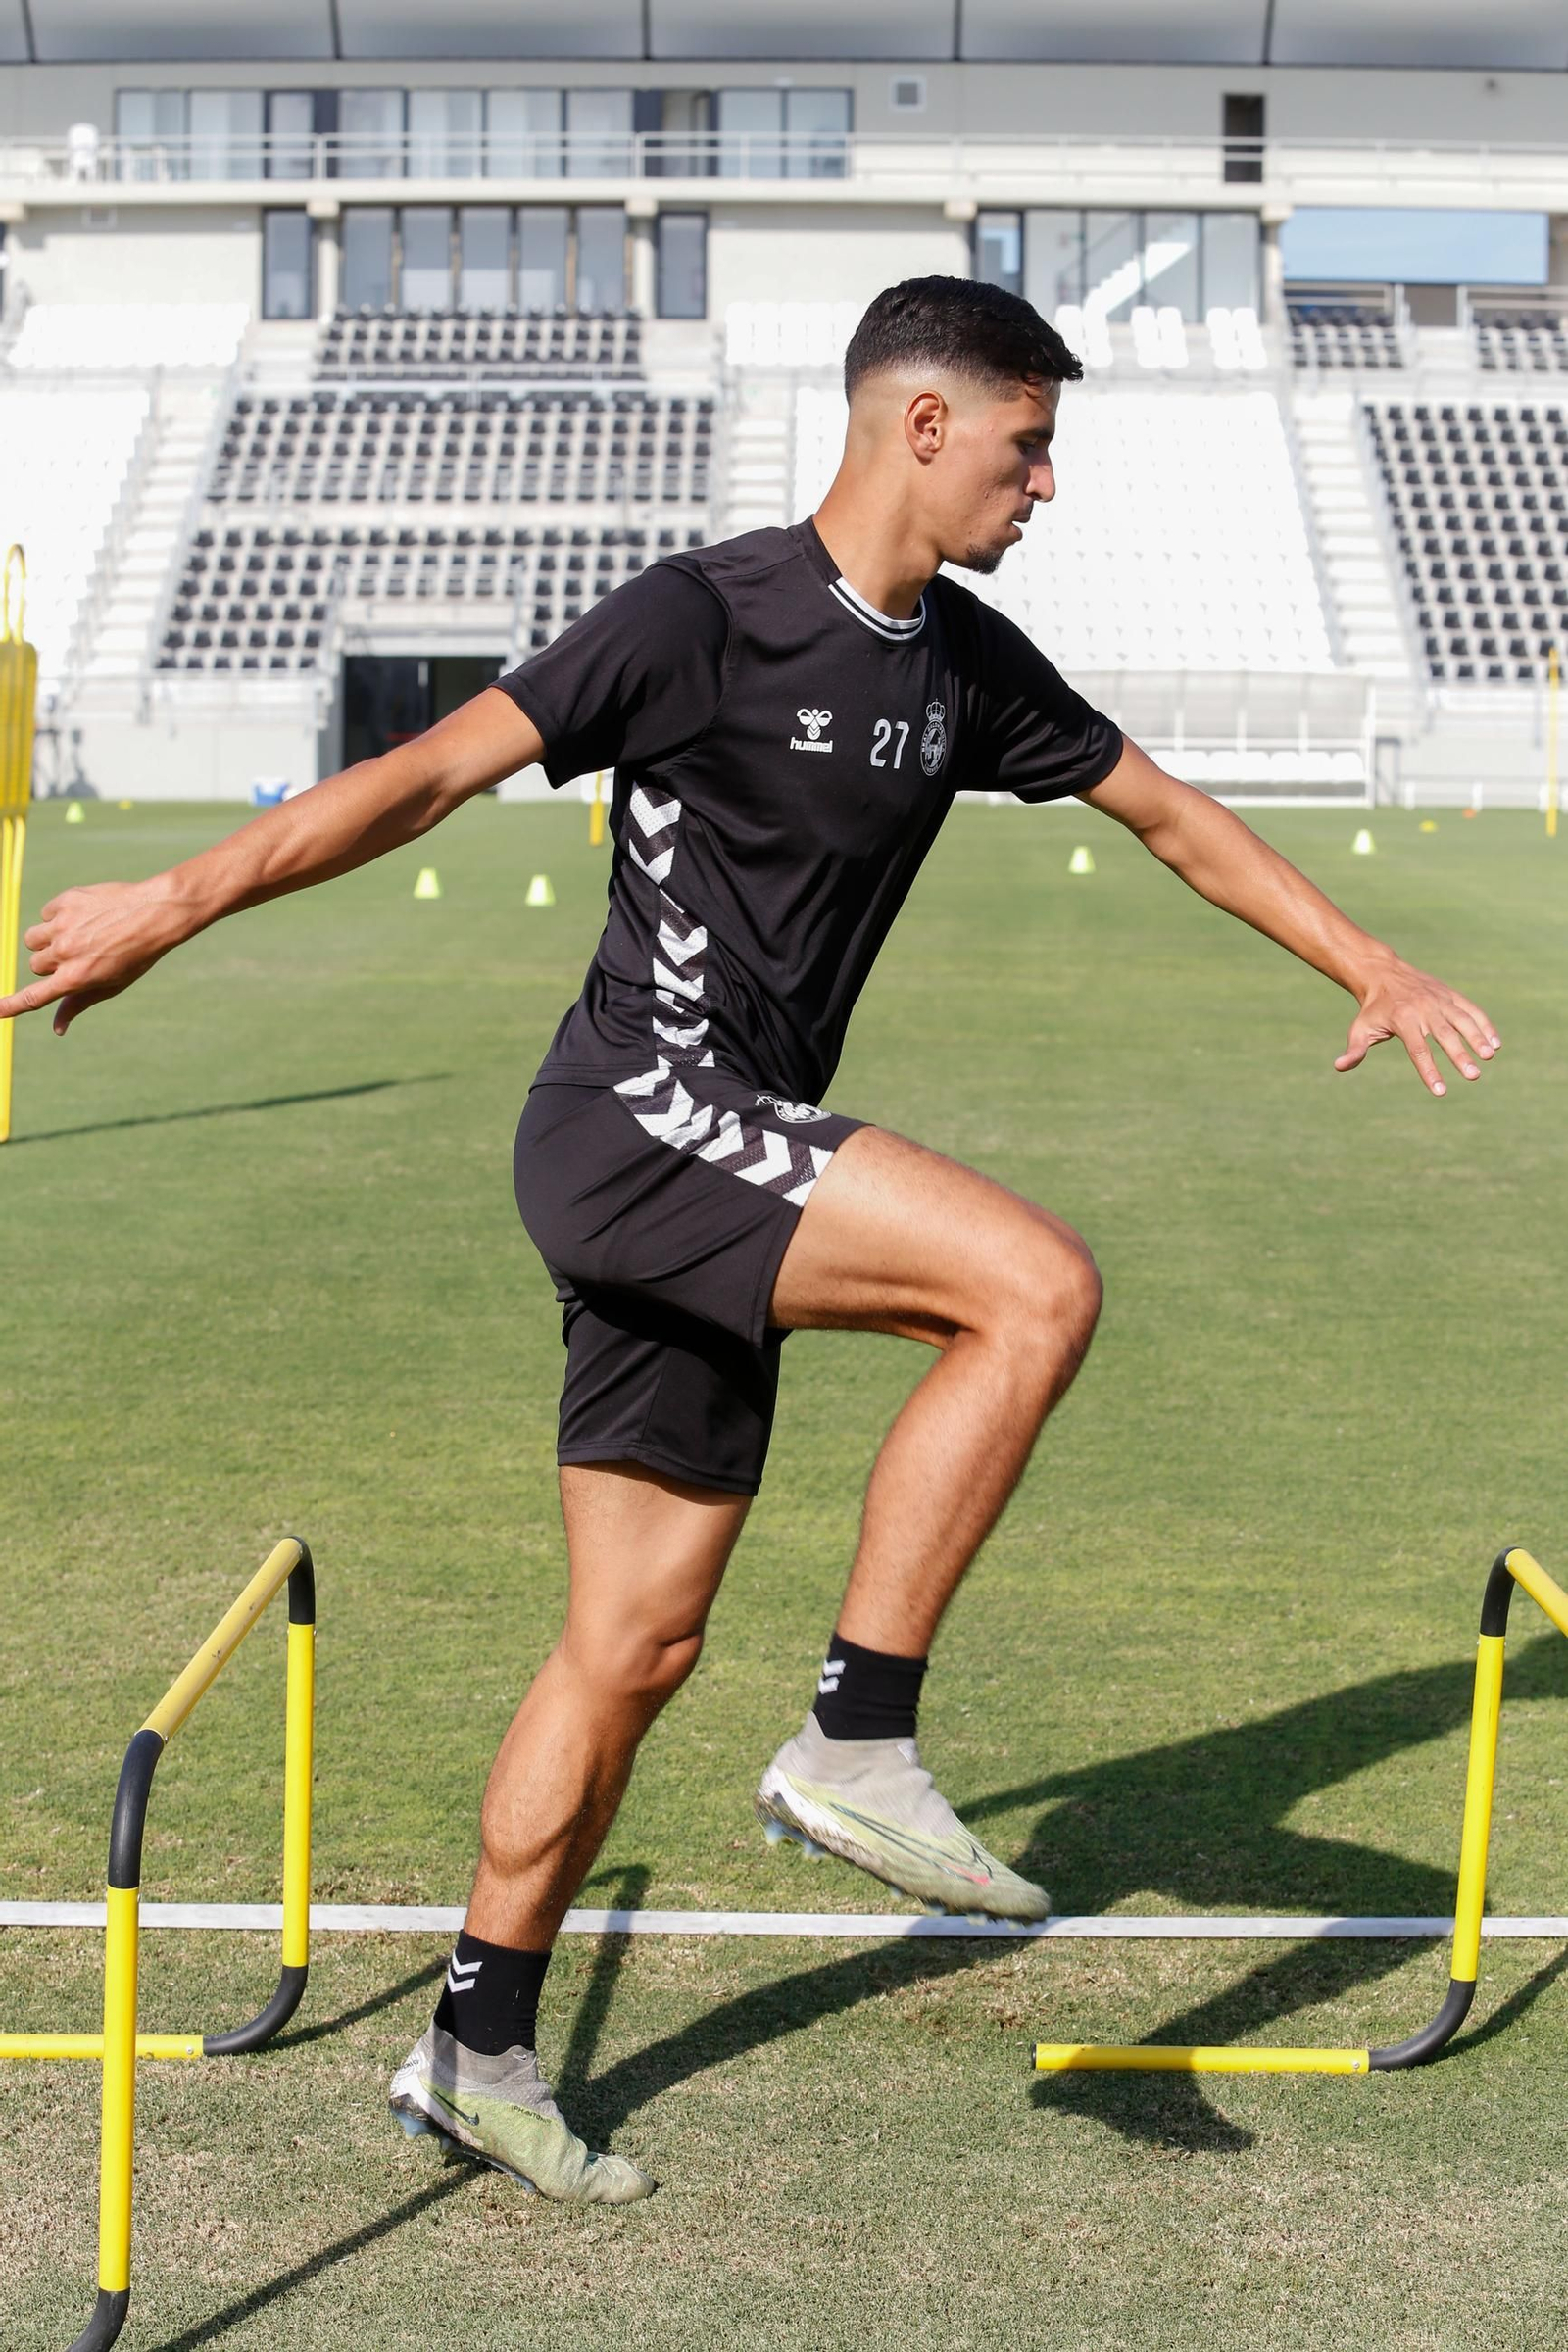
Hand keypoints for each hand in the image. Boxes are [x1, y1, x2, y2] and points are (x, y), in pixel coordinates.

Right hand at [0, 876, 192, 1035]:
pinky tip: (87, 916)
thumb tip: (57, 1028)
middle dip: (51, 964)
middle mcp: (65, 952)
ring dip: (48, 940)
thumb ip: (79, 1003)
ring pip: (34, 939)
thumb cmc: (136, 954)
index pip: (35, 996)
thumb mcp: (112, 984)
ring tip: (79, 935)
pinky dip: (59, 917)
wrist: (156, 912)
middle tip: (81, 956)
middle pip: (36, 965)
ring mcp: (63, 925)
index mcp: (77, 978)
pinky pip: (46, 914)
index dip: (12, 1005)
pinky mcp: (65, 902)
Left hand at [1335, 958, 1499, 1096]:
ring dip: (1477, 1037)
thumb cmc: (1372, 1009)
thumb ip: (1355, 1050)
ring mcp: (1439, 1000)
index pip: (1418, 1050)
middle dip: (1459, 1056)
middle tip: (1473, 1076)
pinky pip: (1471, 1009)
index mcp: (1403, 1020)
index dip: (1429, 1071)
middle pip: (1444, 1036)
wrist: (1383, 973)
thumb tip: (1339, 1066)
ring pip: (1462, 1020)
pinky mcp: (1450, 995)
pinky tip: (1496, 1042)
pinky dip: (1484, 1024)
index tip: (1440, 1091)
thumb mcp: (1360, 1029)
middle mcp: (1424, 1009)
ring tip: (1490, 1056)